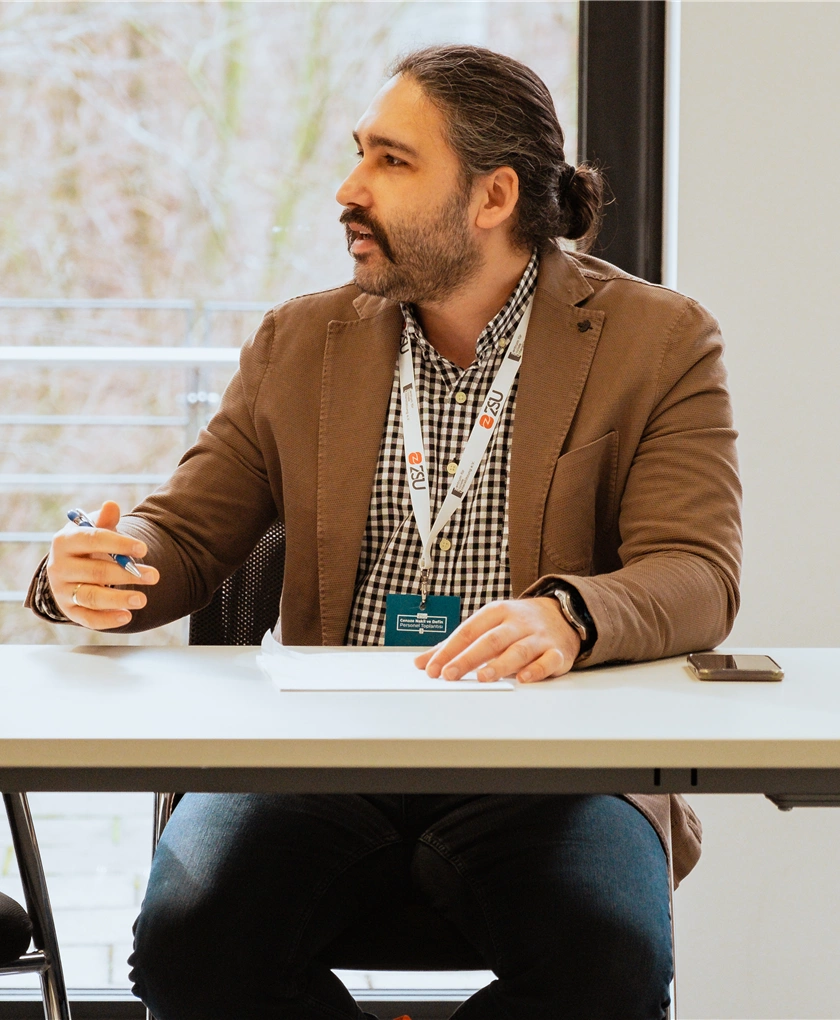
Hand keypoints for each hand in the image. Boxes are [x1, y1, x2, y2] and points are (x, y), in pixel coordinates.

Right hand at [46, 500, 159, 629]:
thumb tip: (112, 506)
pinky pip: (88, 618)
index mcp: (65, 541)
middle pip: (97, 571)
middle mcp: (59, 566)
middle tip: (154, 576)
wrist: (71, 565)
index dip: (119, 544)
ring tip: (143, 599)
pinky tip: (127, 617)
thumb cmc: (88, 544)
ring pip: (92, 597)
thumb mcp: (95, 528)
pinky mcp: (69, 610)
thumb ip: (105, 520)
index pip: (93, 540)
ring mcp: (63, 590)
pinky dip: (107, 620)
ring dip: (119, 599)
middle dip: (128, 574)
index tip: (144, 549)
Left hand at [414, 597, 580, 682]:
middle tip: (449, 674)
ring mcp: (538, 637)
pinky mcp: (557, 651)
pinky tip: (523, 679)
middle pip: (490, 640)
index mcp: (496, 612)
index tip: (432, 667)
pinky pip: (547, 660)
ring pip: (518, 650)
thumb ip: (455, 644)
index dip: (449, 650)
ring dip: (500, 664)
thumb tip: (422, 662)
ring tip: (483, 677)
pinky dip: (536, 670)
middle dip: (468, 658)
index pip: (468, 631)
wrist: (563, 613)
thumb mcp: (487, 625)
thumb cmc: (517, 623)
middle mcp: (516, 623)